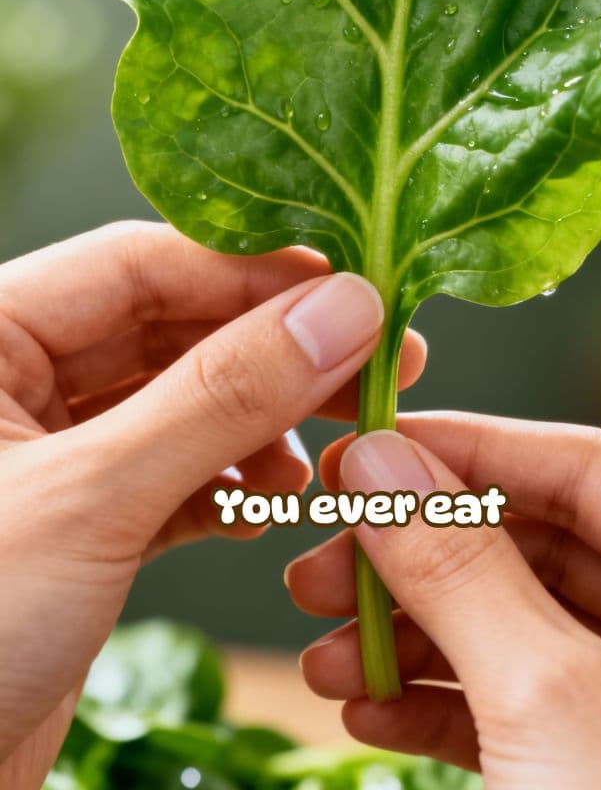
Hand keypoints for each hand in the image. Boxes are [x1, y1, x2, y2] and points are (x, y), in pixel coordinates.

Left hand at [0, 221, 424, 784]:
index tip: (352, 290)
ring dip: (260, 420)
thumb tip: (340, 312)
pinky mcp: (77, 527)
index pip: (142, 263)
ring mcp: (49, 456)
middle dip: (273, 349)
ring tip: (331, 447)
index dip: (254, 272)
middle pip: (170, 328)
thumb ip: (221, 398)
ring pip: (179, 403)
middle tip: (375, 359)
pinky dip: (229, 484)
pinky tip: (274, 499)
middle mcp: (15, 381)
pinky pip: (171, 476)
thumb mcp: (92, 497)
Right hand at [287, 413, 600, 788]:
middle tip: (319, 563)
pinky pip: (519, 698)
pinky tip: (365, 706)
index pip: (585, 468)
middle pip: (539, 543)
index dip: (467, 446)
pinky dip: (438, 699)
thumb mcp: (549, 700)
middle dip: (420, 554)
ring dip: (412, 632)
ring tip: (322, 651)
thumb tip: (380, 458)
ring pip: (518, 621)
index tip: (364, 446)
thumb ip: (459, 564)